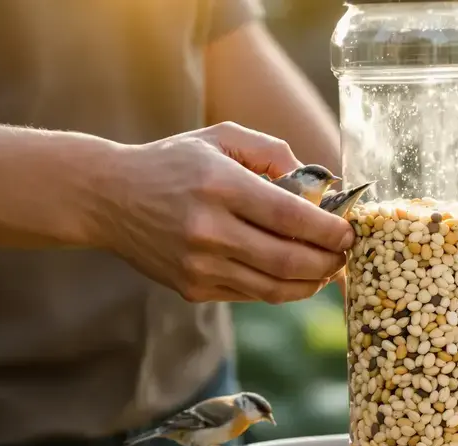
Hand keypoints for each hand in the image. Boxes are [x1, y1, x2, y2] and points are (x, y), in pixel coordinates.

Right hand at [94, 122, 354, 303]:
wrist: (107, 197)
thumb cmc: (173, 163)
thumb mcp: (221, 138)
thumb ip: (273, 152)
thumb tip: (322, 184)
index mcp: (220, 186)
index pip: (291, 217)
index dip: (329, 230)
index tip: (349, 232)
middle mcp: (209, 229)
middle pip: (288, 259)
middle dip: (329, 262)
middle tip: (346, 256)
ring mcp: (199, 265)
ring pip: (274, 288)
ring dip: (312, 283)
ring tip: (329, 270)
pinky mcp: (193, 289)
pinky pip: (252, 295)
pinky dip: (281, 289)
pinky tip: (296, 276)